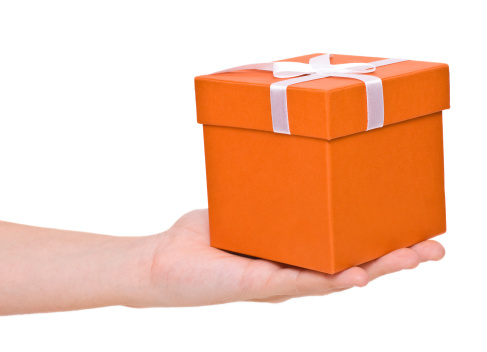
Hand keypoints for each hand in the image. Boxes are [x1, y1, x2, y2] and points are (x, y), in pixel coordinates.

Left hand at [136, 209, 444, 306]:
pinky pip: (301, 283)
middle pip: (352, 265)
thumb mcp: (244, 207)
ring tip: (411, 257)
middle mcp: (293, 271)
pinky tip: (357, 273)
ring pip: (336, 278)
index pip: (343, 250)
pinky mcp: (259, 285)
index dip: (379, 243)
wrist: (160, 262)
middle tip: (431, 247)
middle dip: (392, 257)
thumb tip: (290, 162)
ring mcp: (279, 282)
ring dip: (375, 268)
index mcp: (293, 254)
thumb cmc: (201, 236)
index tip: (411, 230)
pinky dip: (332, 278)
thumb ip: (270, 195)